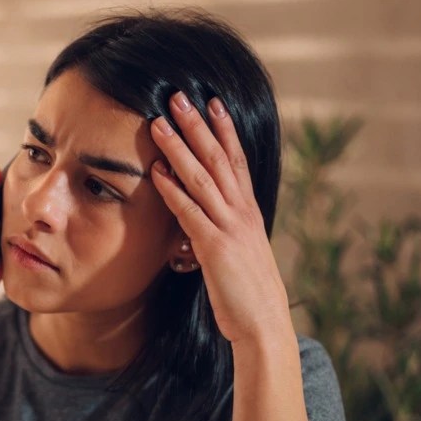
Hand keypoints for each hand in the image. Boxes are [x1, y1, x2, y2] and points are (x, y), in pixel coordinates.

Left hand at [149, 92, 292, 345]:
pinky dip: (173, 190)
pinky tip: (157, 172)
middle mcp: (242, 212)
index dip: (224, 129)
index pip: (236, 160)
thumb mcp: (236, 254)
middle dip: (198, 125)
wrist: (263, 325)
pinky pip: (190, 212)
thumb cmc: (246, 294)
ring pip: (202, 177)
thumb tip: (200, 220)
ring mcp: (230, 227)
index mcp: (248, 211)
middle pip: (219, 158)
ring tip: (159, 123)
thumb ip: (221, 230)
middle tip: (179, 96)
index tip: (212, 101)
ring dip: (179, 148)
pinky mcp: (215, 247)